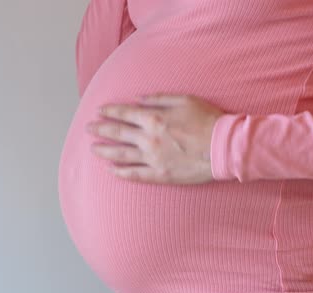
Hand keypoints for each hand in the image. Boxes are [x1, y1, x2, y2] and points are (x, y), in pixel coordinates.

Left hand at [85, 93, 223, 184]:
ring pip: (121, 155)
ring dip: (105, 151)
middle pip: (117, 133)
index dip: (110, 112)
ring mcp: (153, 158)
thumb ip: (159, 98)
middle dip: (100, 130)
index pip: (124, 114)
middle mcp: (149, 138)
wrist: (223, 147)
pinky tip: (111, 171)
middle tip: (88, 129)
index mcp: (154, 118)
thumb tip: (139, 99)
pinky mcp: (160, 174)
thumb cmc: (207, 120)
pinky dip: (121, 173)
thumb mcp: (184, 100)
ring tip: (93, 149)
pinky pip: (136, 175)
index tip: (99, 111)